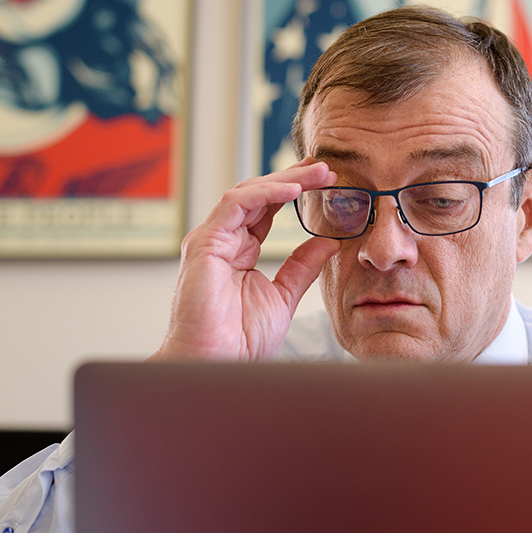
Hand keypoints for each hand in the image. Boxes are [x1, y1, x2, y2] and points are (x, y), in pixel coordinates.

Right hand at [151, 158, 340, 360]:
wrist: (214, 365)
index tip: (326, 181)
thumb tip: (327, 243)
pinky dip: (265, 193)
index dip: (295, 191)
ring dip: (284, 179)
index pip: (267, 210)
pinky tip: (293, 189)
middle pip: (259, 195)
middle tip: (325, 167)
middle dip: (293, 177)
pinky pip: (236, 205)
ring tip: (316, 173)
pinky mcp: (204, 243)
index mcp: (239, 251)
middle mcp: (222, 240)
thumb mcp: (283, 296)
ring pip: (248, 193)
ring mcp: (211, 240)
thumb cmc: (238, 341)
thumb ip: (301, 267)